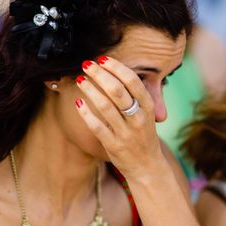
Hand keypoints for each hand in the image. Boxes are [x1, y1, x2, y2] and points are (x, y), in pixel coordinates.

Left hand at [75, 56, 164, 178]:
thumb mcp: (146, 114)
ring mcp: (126, 133)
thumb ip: (135, 95)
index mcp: (147, 107)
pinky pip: (97, 127)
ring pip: (105, 107)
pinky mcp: (114, 145)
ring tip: (80, 79)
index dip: (116, 67)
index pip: (132, 81)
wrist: (147, 167)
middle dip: (100, 74)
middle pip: (117, 91)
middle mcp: (138, 118)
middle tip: (87, 64)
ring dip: (90, 90)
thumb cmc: (143, 135)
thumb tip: (116, 71)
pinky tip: (78, 103)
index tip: (102, 59)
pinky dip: (86, 113)